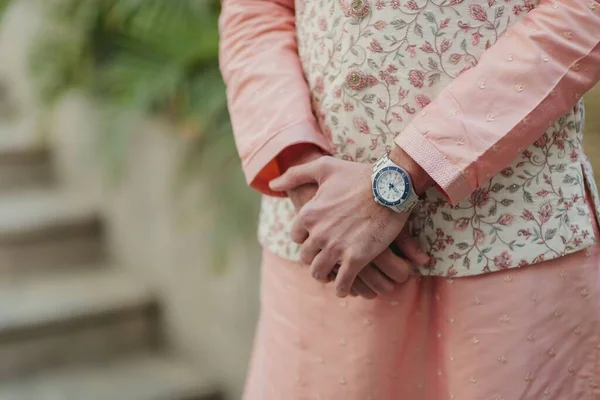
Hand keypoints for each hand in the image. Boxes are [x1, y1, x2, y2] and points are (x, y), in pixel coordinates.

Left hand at [287, 180, 427, 299]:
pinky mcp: (355, 259)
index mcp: (308, 214)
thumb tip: (273, 183)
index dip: (306, 239)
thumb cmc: (358, 175)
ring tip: (333, 275)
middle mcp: (318, 233)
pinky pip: (342, 283)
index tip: (317, 240)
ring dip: (325, 275)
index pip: (296, 237)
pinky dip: (342, 288)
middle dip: (314, 259)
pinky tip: (345, 287)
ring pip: (319, 273)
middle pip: (305, 257)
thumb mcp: (324, 168)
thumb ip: (295, 174)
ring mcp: (335, 248)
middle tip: (325, 260)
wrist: (391, 186)